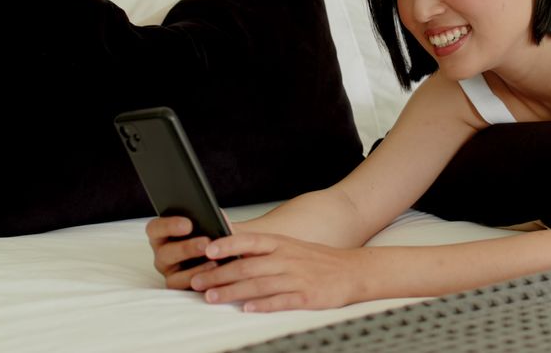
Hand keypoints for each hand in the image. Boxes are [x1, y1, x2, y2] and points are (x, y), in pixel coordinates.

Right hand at [145, 216, 221, 289]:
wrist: (228, 252)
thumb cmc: (215, 234)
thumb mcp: (212, 222)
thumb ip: (207, 218)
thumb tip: (210, 218)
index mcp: (163, 234)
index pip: (155, 228)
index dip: (169, 226)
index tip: (188, 224)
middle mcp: (162, 254)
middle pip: (165, 253)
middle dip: (186, 249)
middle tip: (206, 243)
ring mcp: (169, 273)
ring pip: (173, 275)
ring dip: (195, 270)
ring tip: (214, 263)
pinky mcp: (180, 288)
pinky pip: (185, 290)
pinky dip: (200, 282)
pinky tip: (214, 276)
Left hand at [189, 233, 368, 311]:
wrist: (353, 271)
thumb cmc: (317, 260)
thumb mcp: (290, 246)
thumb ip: (263, 250)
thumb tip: (229, 253)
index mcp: (281, 244)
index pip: (249, 240)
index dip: (227, 244)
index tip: (206, 250)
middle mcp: (286, 259)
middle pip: (247, 265)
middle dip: (218, 274)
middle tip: (197, 281)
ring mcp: (297, 278)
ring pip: (258, 284)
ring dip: (232, 291)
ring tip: (211, 297)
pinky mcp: (307, 296)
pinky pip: (281, 301)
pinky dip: (263, 305)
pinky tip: (247, 309)